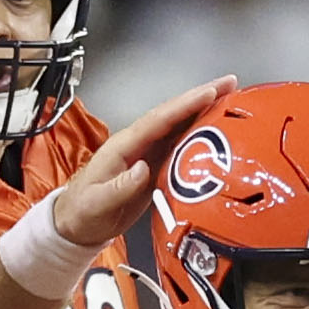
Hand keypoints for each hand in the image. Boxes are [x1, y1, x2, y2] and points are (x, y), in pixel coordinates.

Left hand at [52, 76, 238, 245]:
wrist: (77, 224)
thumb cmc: (83, 212)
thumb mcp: (96, 203)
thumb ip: (119, 188)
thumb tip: (142, 169)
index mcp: (124, 146)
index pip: (158, 120)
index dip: (184, 106)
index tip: (209, 93)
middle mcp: (138, 144)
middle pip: (173, 115)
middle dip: (201, 98)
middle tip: (230, 84)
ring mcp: (148, 154)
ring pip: (179, 127)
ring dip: (204, 112)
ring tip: (231, 100)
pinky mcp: (155, 167)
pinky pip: (180, 145)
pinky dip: (200, 134)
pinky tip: (217, 130)